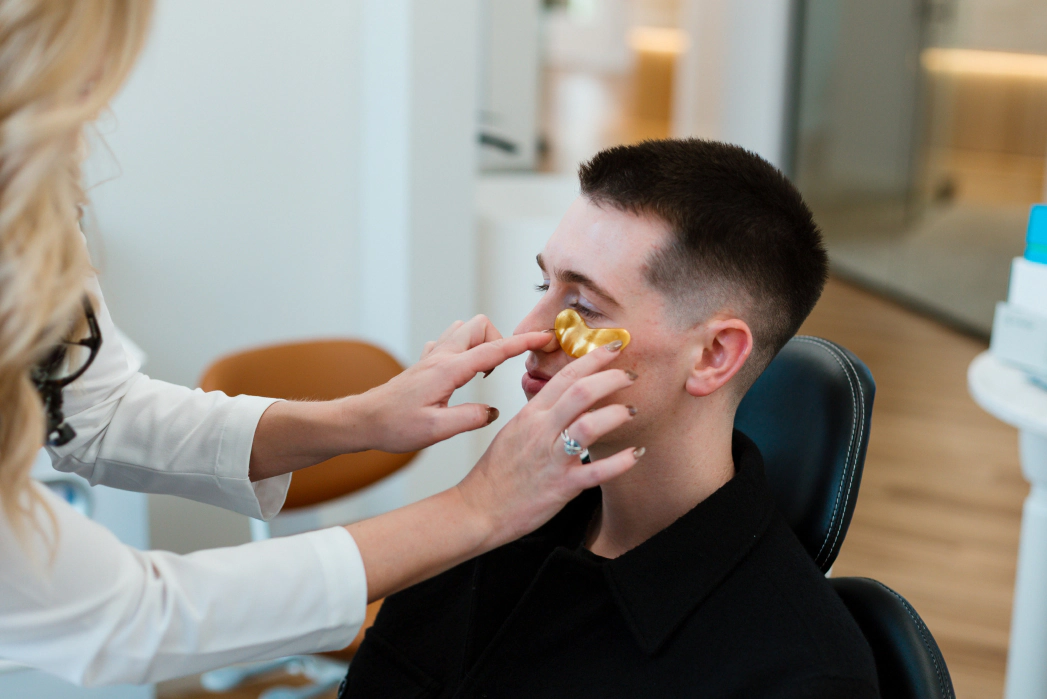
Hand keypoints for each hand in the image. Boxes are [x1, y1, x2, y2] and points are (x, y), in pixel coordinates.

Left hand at [351, 315, 551, 452]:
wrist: (363, 421)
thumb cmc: (394, 426)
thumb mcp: (436, 430)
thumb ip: (470, 418)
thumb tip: (492, 411)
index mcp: (448, 369)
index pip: (494, 350)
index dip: (523, 342)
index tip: (544, 337)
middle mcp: (441, 356)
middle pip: (480, 326)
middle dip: (498, 340)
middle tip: (498, 371)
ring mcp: (432, 356)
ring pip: (465, 329)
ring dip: (481, 343)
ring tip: (482, 374)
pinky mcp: (425, 363)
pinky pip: (450, 341)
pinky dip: (465, 350)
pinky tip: (461, 374)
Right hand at [455, 341, 641, 546]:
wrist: (478, 509)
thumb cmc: (497, 472)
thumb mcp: (515, 431)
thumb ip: (539, 412)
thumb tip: (560, 394)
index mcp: (531, 415)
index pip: (565, 376)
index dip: (593, 358)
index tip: (613, 347)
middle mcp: (541, 431)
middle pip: (581, 392)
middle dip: (611, 378)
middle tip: (631, 374)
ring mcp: (552, 458)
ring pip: (589, 426)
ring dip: (616, 414)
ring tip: (633, 411)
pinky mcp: (561, 486)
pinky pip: (596, 471)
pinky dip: (620, 462)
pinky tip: (637, 453)